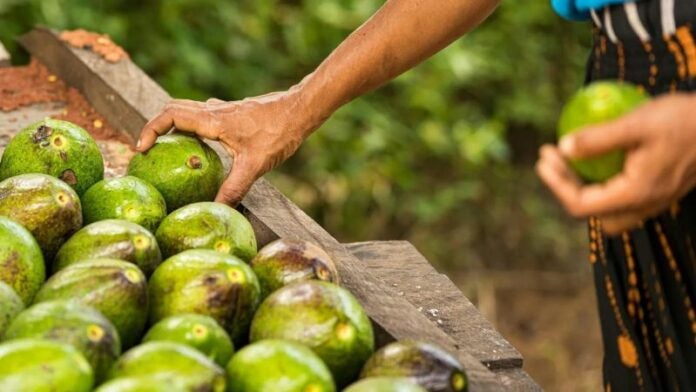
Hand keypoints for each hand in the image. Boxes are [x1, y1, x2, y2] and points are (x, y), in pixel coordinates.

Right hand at [137, 89, 323, 204]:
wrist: (300, 110)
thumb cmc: (279, 133)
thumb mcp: (255, 165)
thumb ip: (234, 188)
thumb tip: (217, 209)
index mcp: (213, 119)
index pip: (170, 115)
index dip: (150, 130)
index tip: (141, 149)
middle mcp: (214, 111)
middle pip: (173, 109)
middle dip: (156, 127)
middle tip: (148, 151)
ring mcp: (223, 110)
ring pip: (188, 111)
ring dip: (173, 127)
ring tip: (168, 152)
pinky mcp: (232, 114)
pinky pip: (203, 117)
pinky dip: (191, 129)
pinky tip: (201, 152)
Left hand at [536, 93, 695, 234]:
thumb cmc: (685, 119)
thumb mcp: (638, 123)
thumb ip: (599, 139)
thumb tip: (563, 147)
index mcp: (636, 195)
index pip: (580, 205)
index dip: (555, 184)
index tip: (543, 158)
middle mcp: (644, 205)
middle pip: (591, 213)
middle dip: (565, 187)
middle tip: (551, 156)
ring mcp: (654, 200)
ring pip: (607, 210)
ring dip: (583, 187)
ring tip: (569, 158)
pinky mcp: (660, 190)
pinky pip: (622, 196)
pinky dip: (602, 181)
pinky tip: (597, 155)